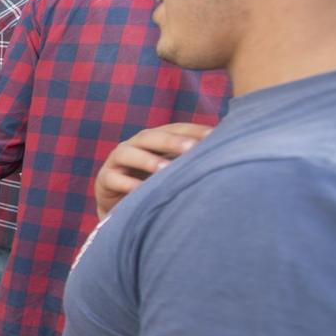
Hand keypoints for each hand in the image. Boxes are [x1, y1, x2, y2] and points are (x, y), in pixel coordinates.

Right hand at [95, 122, 211, 217]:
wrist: (120, 206)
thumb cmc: (153, 185)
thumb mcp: (173, 171)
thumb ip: (191, 160)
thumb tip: (231, 153)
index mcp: (155, 139)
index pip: (175, 129)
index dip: (193, 131)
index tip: (214, 137)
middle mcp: (135, 144)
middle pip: (151, 137)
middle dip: (172, 141)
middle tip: (192, 149)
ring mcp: (117, 161)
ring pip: (129, 153)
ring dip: (148, 160)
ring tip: (165, 170)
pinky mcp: (104, 180)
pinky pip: (114, 179)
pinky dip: (127, 184)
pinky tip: (141, 191)